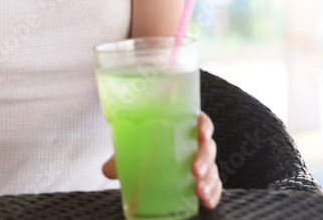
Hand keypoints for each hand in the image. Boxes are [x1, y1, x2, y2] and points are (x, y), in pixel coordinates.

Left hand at [100, 111, 221, 208]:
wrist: (142, 159)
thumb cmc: (142, 145)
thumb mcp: (132, 146)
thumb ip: (120, 157)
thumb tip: (108, 169)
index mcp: (181, 125)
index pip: (198, 120)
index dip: (204, 125)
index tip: (202, 133)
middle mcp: (193, 142)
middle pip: (207, 146)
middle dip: (205, 158)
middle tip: (195, 170)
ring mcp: (199, 161)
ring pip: (212, 167)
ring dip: (210, 180)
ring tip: (200, 191)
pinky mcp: (201, 178)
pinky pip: (213, 184)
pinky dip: (213, 193)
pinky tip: (208, 201)